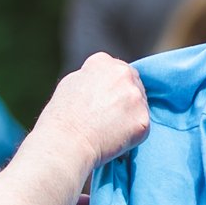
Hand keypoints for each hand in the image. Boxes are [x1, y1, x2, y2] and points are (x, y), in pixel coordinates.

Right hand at [38, 53, 149, 172]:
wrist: (67, 142)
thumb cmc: (62, 117)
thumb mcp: (71, 84)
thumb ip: (92, 77)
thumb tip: (104, 83)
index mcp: (103, 62)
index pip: (117, 70)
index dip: (112, 87)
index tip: (104, 101)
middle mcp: (123, 74)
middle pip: (134, 83)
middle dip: (126, 97)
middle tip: (111, 117)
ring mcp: (136, 96)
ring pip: (141, 104)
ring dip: (131, 114)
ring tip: (109, 129)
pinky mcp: (143, 119)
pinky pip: (142, 125)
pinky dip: (133, 134)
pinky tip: (116, 139)